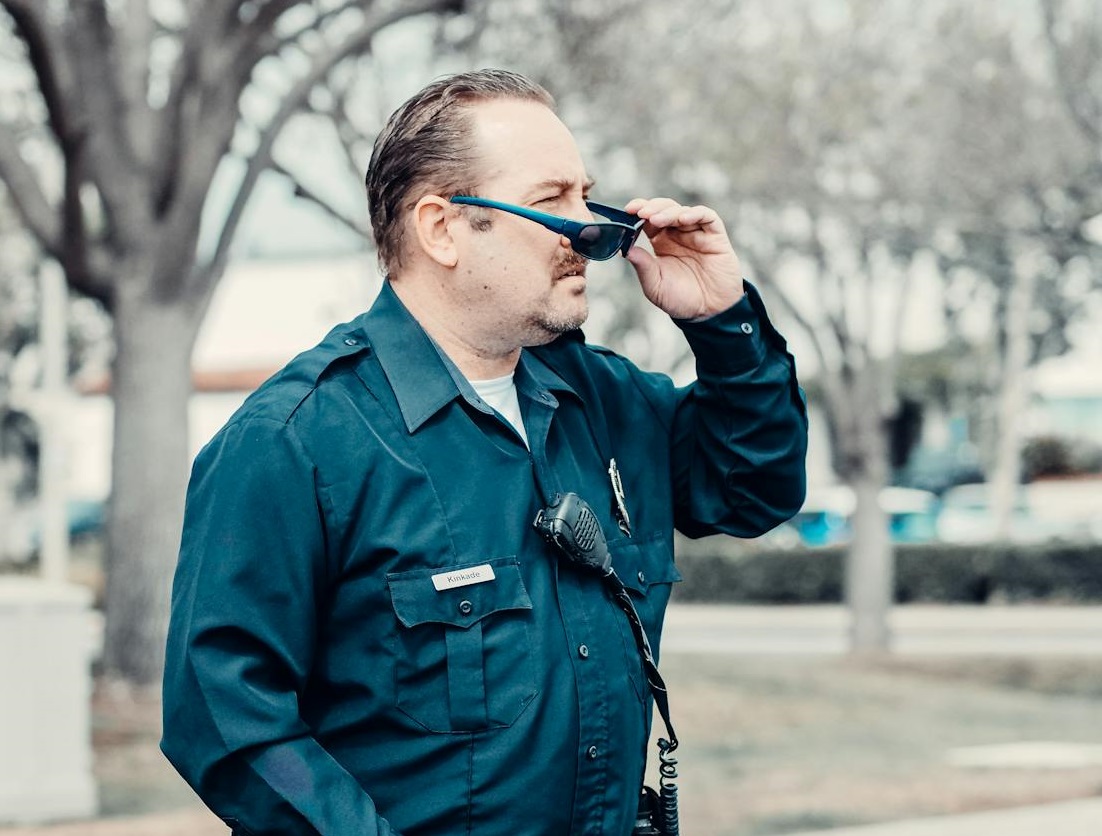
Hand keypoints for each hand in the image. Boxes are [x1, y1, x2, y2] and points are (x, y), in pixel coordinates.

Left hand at [623, 197, 743, 319]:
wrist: (709, 313)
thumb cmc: (681, 300)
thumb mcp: (655, 286)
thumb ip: (643, 267)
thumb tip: (625, 250)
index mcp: (662, 243)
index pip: (648, 220)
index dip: (639, 211)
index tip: (628, 210)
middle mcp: (679, 235)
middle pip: (664, 210)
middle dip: (651, 208)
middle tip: (641, 213)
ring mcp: (697, 234)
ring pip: (682, 211)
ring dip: (668, 212)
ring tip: (656, 219)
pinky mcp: (715, 236)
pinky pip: (707, 217)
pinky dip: (695, 214)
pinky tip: (683, 219)